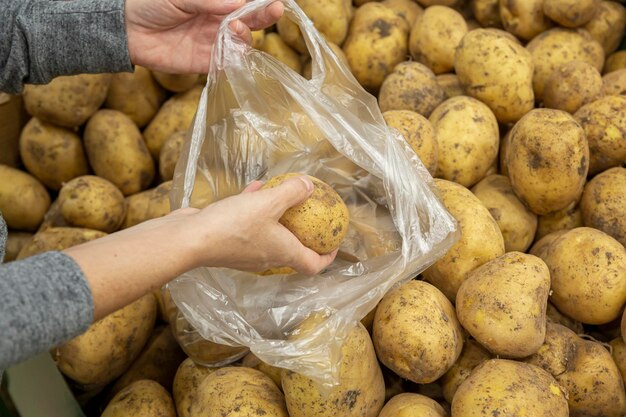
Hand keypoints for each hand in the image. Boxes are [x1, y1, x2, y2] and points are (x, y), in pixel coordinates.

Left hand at [124, 0, 283, 73]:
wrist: (125, 30)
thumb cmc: (150, 4)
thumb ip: (209, 1)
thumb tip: (239, 2)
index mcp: (215, 2)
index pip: (244, 1)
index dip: (260, 1)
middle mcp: (218, 21)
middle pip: (250, 20)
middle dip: (264, 15)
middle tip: (275, 10)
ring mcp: (214, 42)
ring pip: (242, 42)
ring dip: (246, 34)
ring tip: (235, 26)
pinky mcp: (205, 62)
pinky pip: (228, 63)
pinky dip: (235, 58)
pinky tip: (233, 49)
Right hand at [184, 176, 337, 274]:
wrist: (189, 240)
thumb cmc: (233, 225)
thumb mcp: (268, 203)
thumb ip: (292, 193)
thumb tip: (309, 186)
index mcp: (283, 253)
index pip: (313, 265)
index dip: (327, 257)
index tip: (333, 244)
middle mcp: (266, 258)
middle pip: (292, 251)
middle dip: (303, 234)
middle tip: (310, 217)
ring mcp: (246, 253)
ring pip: (269, 234)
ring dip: (277, 217)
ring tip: (281, 194)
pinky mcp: (228, 243)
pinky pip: (249, 224)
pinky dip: (255, 208)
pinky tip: (254, 188)